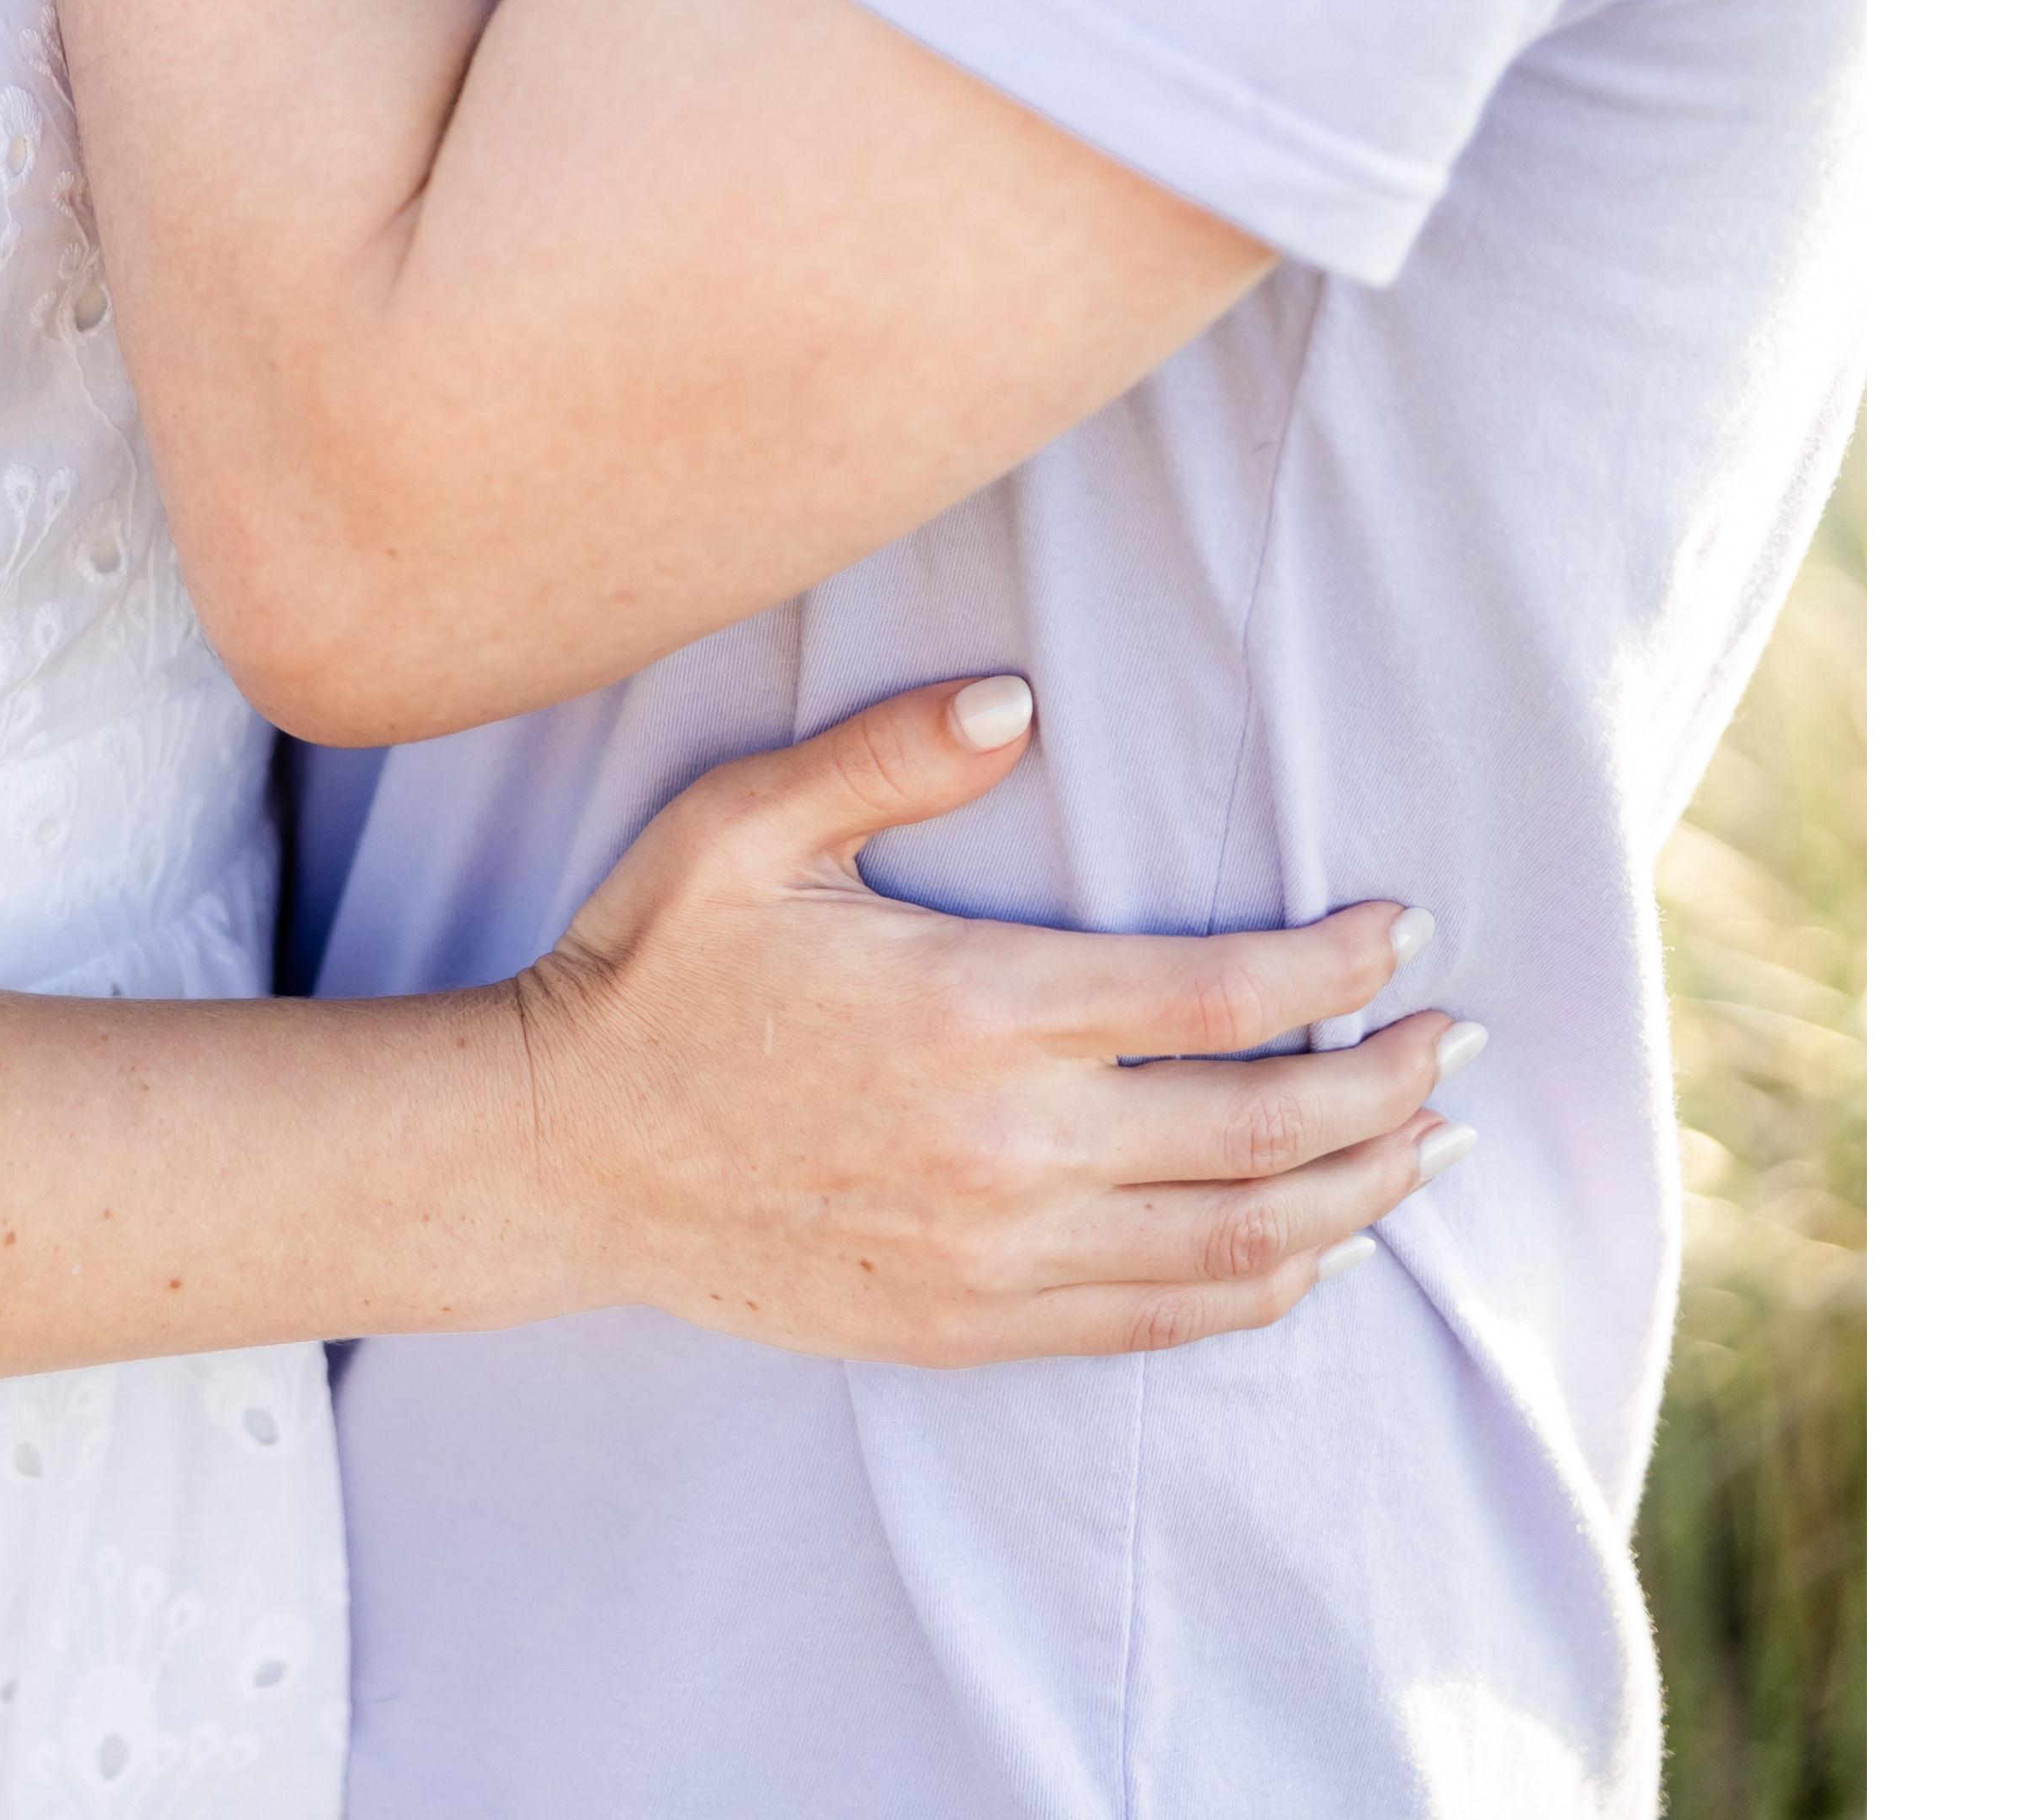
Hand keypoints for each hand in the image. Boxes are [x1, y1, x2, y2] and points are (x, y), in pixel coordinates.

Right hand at [511, 679, 1470, 1363]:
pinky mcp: (973, 1325)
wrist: (563, 1156)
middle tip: (1460, 1040)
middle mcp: (1011, 1144)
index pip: (1219, 993)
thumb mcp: (744, 825)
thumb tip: (1017, 699)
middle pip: (1264, 1126)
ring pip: (1238, 1241)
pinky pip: (1161, 1319)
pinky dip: (1263, 1286)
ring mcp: (999, 1251)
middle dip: (1388, 1082)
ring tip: (1429, 1144)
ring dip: (1359, 1193)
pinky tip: (1314, 1249)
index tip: (1404, 929)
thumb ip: (887, 754)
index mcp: (976, 1008)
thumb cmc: (653, 970)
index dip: (1336, 966)